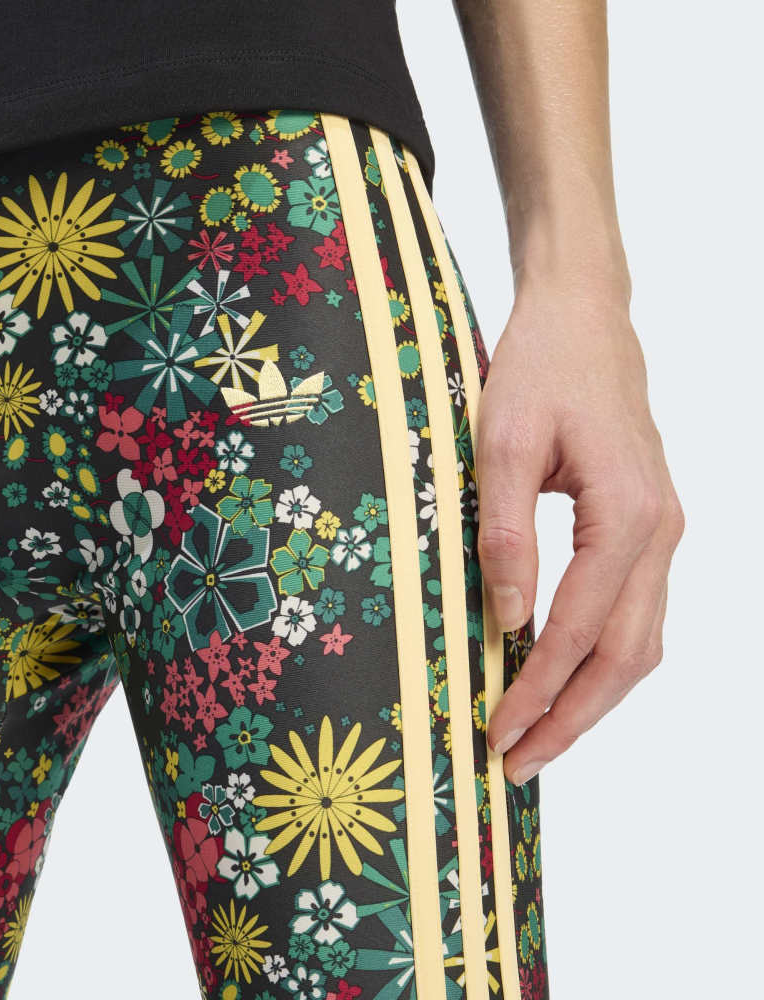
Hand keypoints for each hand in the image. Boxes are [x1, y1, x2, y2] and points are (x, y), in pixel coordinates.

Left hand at [478, 265, 684, 785]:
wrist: (584, 319)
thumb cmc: (541, 370)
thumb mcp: (502, 444)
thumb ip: (505, 533)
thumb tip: (507, 619)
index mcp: (629, 515)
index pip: (579, 628)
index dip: (537, 688)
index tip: (497, 731)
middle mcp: (661, 532)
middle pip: (625, 656)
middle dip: (571, 718)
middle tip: (518, 765)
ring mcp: (662, 532)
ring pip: (639, 643)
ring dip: (590, 698)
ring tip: (540, 739)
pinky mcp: (647, 527)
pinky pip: (635, 613)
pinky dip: (601, 658)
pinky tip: (563, 679)